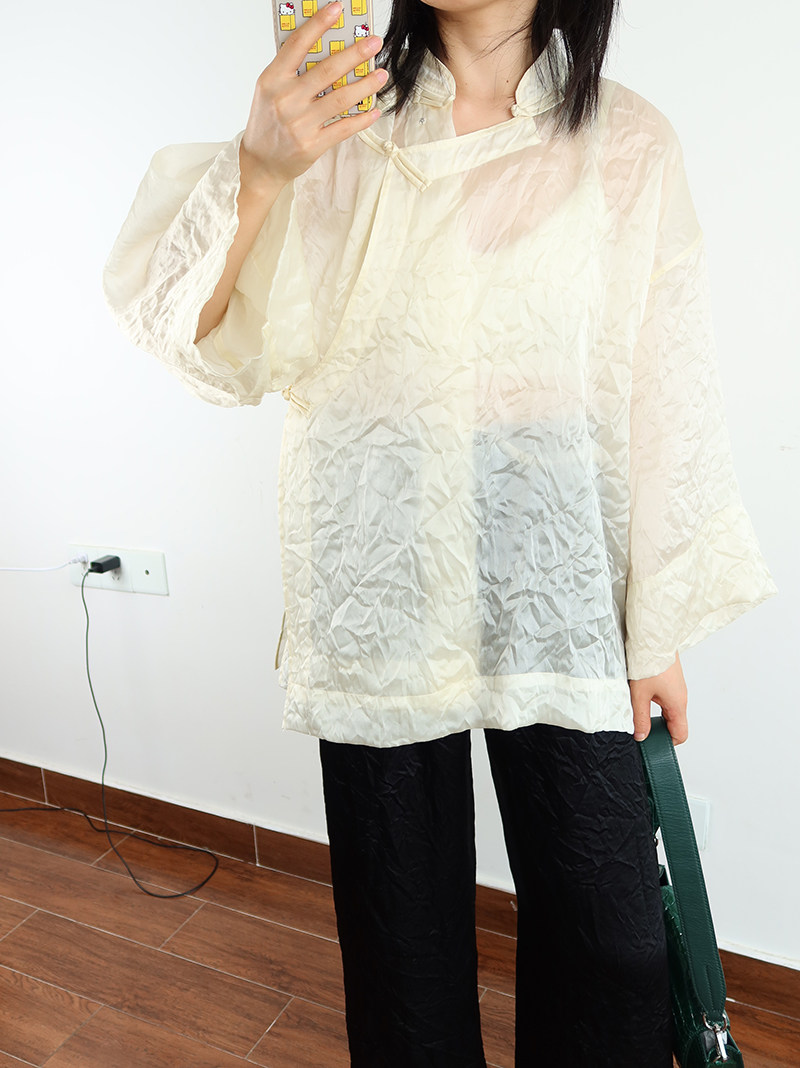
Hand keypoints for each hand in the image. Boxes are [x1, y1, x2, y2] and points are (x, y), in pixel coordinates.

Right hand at [240, 2, 387, 188]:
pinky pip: (343, 128)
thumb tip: (323, 50)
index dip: (319, 24)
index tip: (338, 9)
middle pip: (327, 71)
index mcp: (273, 79)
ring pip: (340, 99)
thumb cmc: (267, 123)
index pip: (298, 44)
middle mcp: (286, 100)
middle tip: (374, 42)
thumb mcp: (269, 91)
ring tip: (381, 74)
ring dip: (365, 85)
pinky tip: (374, 109)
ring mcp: (300, 124)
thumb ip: (290, 71)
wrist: (260, 163)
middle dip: (355, 54)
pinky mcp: (312, 145)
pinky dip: (361, 119)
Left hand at [628, 652, 688, 745]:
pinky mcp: (670, 678)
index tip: (652, 744)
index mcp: (677, 704)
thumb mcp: (639, 694)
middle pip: (675, 722)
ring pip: (669, 709)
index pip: (680, 734)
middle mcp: (681, 696)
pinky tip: (640, 695)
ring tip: (637, 709)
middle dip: (659, 729)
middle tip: (641, 728)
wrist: (653, 636)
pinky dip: (655, 701)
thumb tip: (641, 736)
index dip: (667, 743)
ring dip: (655, 713)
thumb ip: (640, 718)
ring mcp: (676, 686)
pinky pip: (666, 696)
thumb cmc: (649, 662)